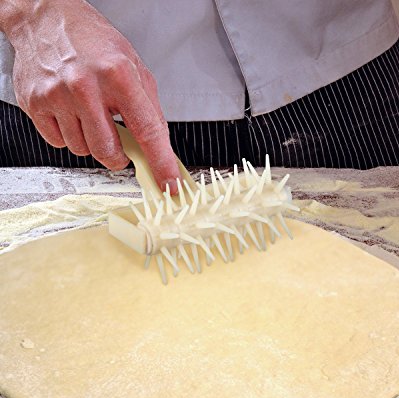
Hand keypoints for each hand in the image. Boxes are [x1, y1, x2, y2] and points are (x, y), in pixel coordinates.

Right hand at [5, 0, 179, 189]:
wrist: (47, 18)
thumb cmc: (94, 42)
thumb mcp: (135, 68)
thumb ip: (150, 110)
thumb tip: (161, 148)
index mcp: (118, 75)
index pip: (147, 132)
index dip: (161, 163)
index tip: (169, 185)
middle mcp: (85, 86)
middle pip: (109, 152)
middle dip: (119, 157)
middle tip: (120, 143)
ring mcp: (56, 96)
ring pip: (83, 151)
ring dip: (92, 142)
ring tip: (90, 114)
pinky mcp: (35, 104)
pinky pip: (59, 143)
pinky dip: (70, 136)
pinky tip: (71, 113)